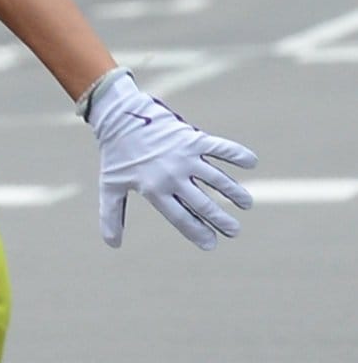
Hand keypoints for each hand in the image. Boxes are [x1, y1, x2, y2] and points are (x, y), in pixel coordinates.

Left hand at [87, 71, 256, 249]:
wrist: (121, 117)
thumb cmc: (115, 155)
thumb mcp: (110, 186)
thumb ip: (111, 216)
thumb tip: (113, 245)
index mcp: (154, 190)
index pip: (181, 218)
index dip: (197, 232)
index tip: (211, 244)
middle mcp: (173, 176)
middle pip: (203, 203)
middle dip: (220, 219)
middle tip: (234, 231)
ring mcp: (185, 157)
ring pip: (216, 179)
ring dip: (234, 192)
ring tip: (246, 204)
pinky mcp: (193, 138)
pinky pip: (219, 148)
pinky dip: (236, 154)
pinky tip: (251, 162)